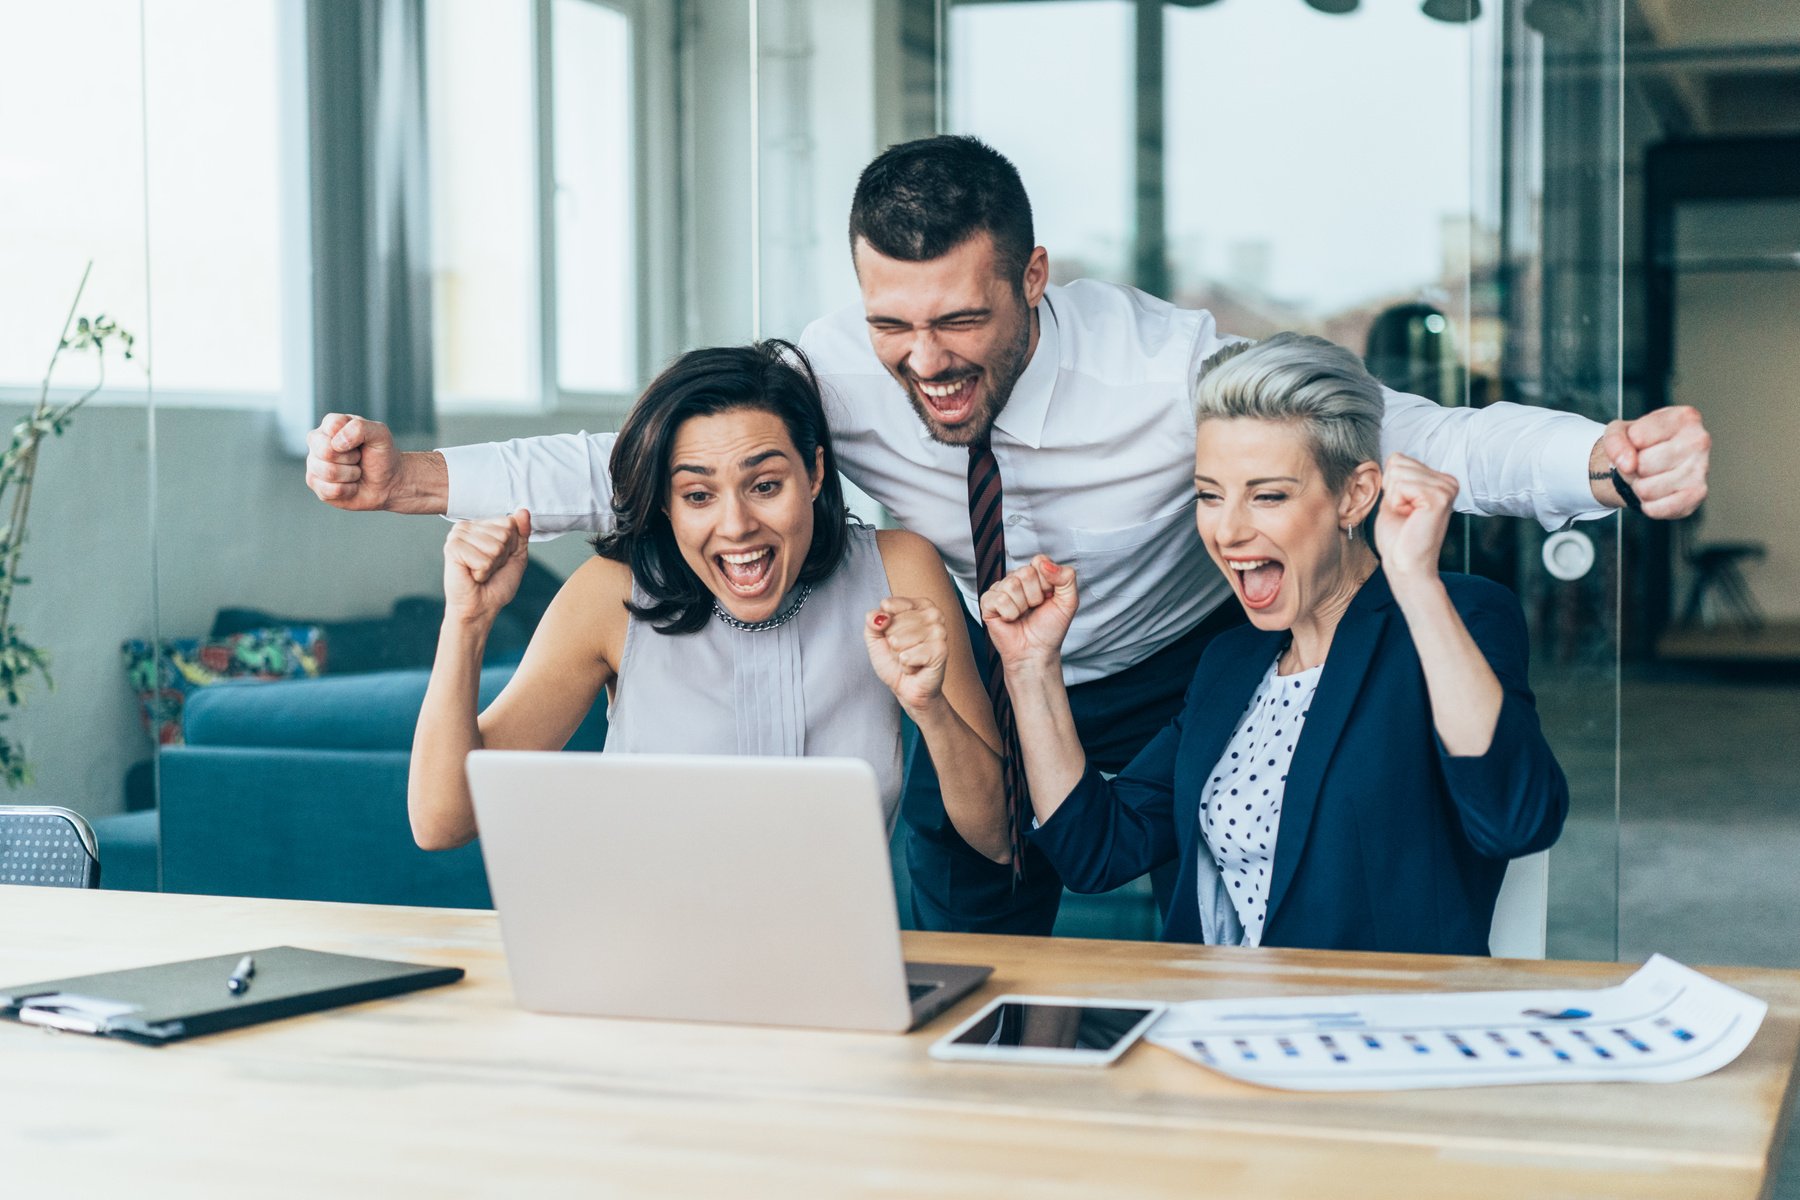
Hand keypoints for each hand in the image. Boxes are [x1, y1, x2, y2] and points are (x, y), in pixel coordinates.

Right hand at [306, 414, 399, 510]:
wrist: (388, 483)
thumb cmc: (381, 455)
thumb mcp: (380, 434)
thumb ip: (360, 427)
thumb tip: (336, 443)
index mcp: (331, 424)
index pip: (332, 426)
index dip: (351, 438)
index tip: (361, 442)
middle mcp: (317, 441)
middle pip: (326, 451)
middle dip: (351, 458)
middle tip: (359, 458)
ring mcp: (313, 463)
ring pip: (328, 472)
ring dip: (351, 474)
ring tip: (356, 471)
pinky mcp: (315, 485)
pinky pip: (329, 490)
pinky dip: (348, 489)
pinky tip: (351, 485)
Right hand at [443, 509, 530, 624]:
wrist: (480, 607)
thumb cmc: (496, 584)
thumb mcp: (517, 555)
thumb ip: (521, 533)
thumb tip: (523, 511)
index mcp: (481, 525)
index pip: (510, 522)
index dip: (511, 546)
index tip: (500, 559)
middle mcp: (466, 526)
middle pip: (504, 534)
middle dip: (502, 556)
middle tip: (488, 568)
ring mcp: (457, 535)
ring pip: (495, 546)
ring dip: (492, 565)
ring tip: (479, 572)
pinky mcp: (452, 548)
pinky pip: (483, 558)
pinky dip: (482, 572)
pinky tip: (471, 574)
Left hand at [864, 596, 952, 715]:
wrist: (906, 688)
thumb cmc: (894, 660)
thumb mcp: (875, 636)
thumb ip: (872, 619)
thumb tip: (881, 617)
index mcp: (920, 605)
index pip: (888, 605)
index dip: (883, 625)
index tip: (892, 634)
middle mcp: (933, 614)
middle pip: (893, 623)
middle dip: (892, 642)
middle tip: (903, 650)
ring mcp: (940, 631)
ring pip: (899, 640)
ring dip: (899, 655)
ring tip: (909, 659)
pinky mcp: (941, 651)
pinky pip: (907, 657)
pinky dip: (906, 666)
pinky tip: (915, 667)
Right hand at [978, 556, 1076, 670]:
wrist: (1037, 652)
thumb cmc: (1050, 628)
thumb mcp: (1069, 601)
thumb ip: (1066, 577)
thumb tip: (1045, 564)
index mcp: (1035, 575)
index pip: (1039, 561)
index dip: (1047, 582)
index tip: (1049, 597)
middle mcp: (1016, 579)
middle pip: (1025, 572)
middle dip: (1035, 596)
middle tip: (1035, 608)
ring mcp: (1000, 590)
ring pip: (1012, 585)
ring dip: (1022, 606)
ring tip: (1023, 615)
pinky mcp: (987, 603)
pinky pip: (999, 599)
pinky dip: (1010, 613)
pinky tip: (1011, 619)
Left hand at [1374, 453, 1457, 588]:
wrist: (1404, 564)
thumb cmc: (1398, 537)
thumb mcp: (1394, 498)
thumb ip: (1397, 476)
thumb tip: (1393, 456)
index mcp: (1440, 480)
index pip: (1398, 458)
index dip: (1390, 485)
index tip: (1403, 507)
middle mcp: (1448, 481)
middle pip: (1398, 462)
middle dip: (1391, 490)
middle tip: (1405, 513)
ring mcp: (1446, 488)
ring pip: (1398, 473)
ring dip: (1394, 497)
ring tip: (1408, 516)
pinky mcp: (1439, 497)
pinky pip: (1401, 485)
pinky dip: (1397, 502)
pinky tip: (1411, 517)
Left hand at [1598, 406, 1709, 518]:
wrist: (1651, 464)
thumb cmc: (1639, 443)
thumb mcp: (1619, 431)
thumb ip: (1615, 440)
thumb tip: (1628, 464)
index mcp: (1683, 417)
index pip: (1638, 437)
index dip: (1628, 445)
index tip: (1637, 443)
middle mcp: (1699, 440)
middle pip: (1644, 465)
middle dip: (1634, 469)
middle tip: (1642, 464)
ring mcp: (1702, 469)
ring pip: (1647, 489)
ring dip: (1639, 487)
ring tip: (1649, 476)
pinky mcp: (1697, 495)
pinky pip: (1657, 508)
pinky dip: (1648, 505)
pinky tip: (1657, 493)